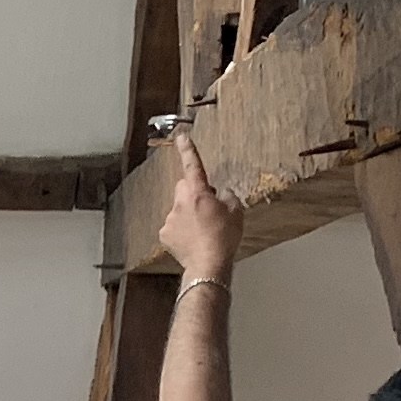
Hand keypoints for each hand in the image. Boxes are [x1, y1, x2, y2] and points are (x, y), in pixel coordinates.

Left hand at [159, 136, 242, 283]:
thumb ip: (227, 196)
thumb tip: (220, 194)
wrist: (208, 264)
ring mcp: (170, 218)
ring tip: (203, 229)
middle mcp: (180, 202)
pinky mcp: (164, 233)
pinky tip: (193, 239)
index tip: (182, 136)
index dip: (188, 149)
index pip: (192, 165)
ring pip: (179, 207)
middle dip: (194, 191)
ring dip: (188, 212)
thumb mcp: (236, 212)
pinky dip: (182, 228)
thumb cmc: (224, 237)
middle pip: (184, 187)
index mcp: (198, 193)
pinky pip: (174, 224)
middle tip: (209, 206)